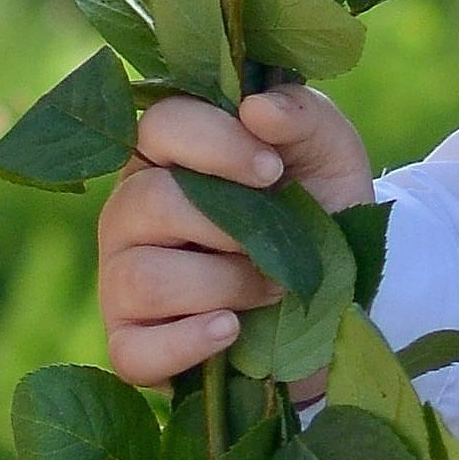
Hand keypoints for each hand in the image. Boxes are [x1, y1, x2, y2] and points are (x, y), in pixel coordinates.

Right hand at [99, 89, 374, 389]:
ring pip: (145, 278)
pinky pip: (134, 351)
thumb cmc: (318, 213)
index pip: (161, 125)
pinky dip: (189, 344)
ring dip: (226, 286)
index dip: (217, 145)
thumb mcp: (329, 156)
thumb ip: (303, 117)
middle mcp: (130, 212)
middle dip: (232, 228)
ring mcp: (120, 279)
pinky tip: (232, 330)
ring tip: (269, 290)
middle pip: (150, 202)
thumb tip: (258, 109)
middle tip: (279, 245)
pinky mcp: (130, 344)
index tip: (273, 171)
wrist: (337, 299)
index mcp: (167, 155)